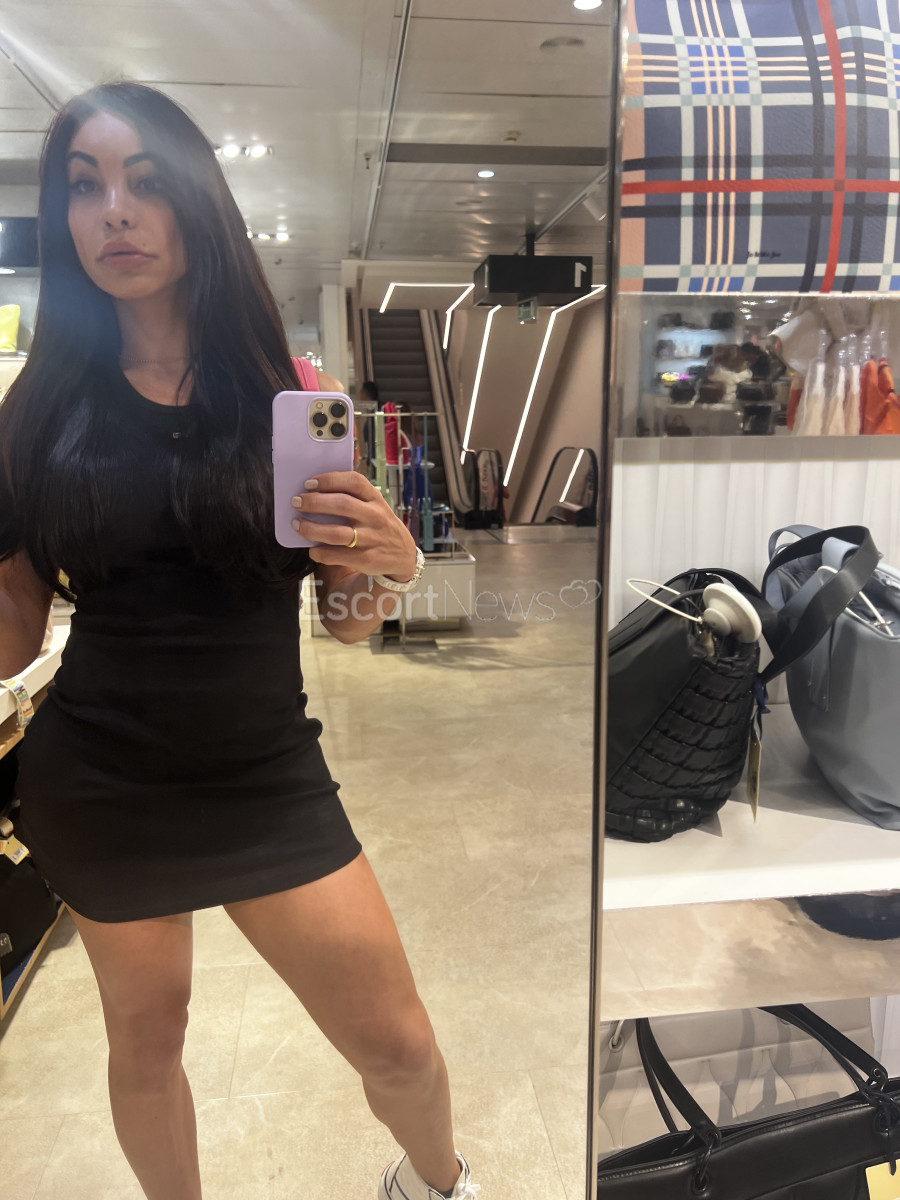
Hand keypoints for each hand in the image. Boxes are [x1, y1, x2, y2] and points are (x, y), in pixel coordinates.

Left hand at [291, 471, 417, 581]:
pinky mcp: (366, 559)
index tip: (309, 483)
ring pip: (336, 533)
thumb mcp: (375, 505)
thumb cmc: (379, 525)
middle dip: (314, 502)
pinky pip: (336, 556)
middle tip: (296, 502)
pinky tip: (312, 549)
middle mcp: (375, 516)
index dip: (329, 480)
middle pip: (341, 504)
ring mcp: (372, 538)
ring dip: (311, 528)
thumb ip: (353, 497)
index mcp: (375, 499)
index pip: (353, 482)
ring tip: (297, 525)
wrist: (403, 555)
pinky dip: (320, 552)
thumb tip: (314, 491)